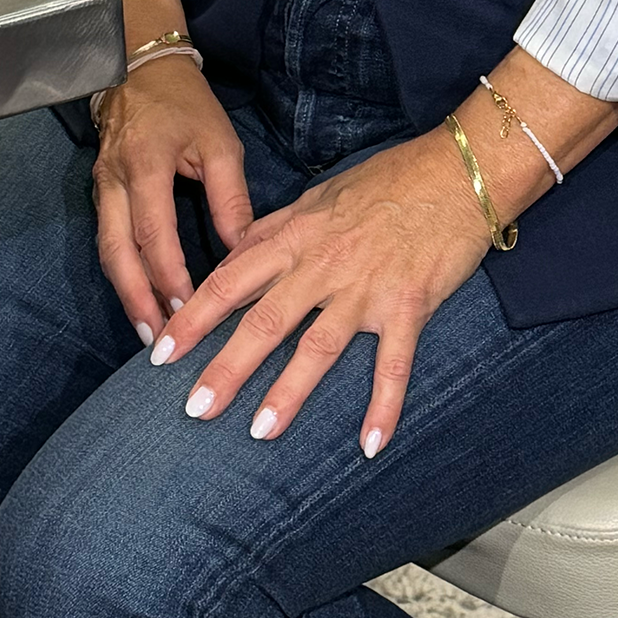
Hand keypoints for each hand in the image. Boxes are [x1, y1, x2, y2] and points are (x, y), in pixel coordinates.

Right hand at [94, 57, 254, 343]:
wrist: (141, 69)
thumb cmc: (186, 104)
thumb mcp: (219, 142)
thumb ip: (230, 197)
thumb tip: (242, 251)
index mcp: (146, 164)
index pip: (153, 232)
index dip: (168, 274)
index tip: (188, 309)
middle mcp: (115, 180)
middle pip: (117, 252)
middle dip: (137, 299)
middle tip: (158, 340)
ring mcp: (101, 187)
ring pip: (106, 251)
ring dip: (126, 294)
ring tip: (149, 331)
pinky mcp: (99, 192)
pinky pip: (107, 240)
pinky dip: (122, 273)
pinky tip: (140, 298)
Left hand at [148, 128, 492, 456]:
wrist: (456, 172)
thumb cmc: (387, 181)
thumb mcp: (319, 196)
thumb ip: (277, 229)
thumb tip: (237, 251)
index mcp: (296, 236)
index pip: (230, 280)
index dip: (193, 318)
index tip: (161, 354)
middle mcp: (323, 265)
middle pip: (264, 321)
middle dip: (226, 368)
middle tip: (193, 410)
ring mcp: (366, 289)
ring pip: (318, 347)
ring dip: (288, 393)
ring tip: (258, 433)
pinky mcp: (409, 306)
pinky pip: (393, 366)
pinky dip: (383, 407)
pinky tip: (371, 445)